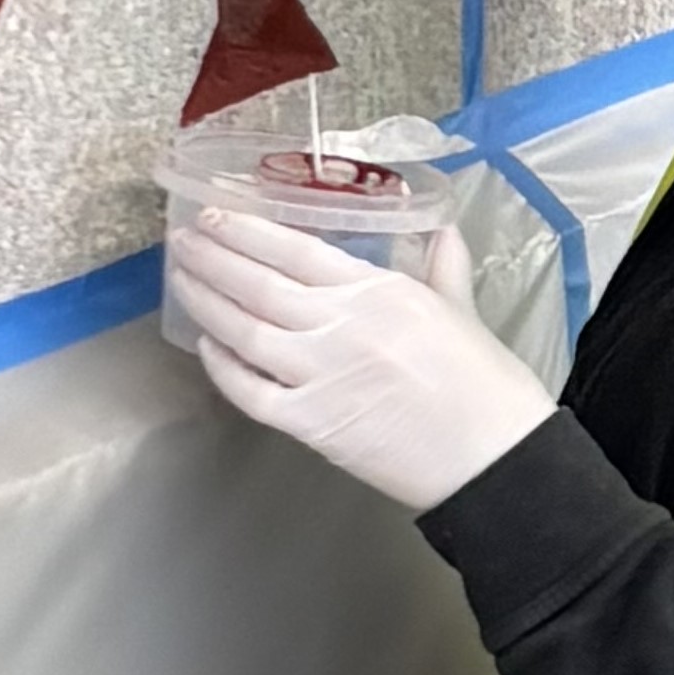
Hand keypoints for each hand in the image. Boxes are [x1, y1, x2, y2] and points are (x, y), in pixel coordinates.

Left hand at [167, 208, 554, 513]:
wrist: (492, 459)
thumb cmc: (486, 385)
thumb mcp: (463, 312)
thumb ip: (442, 267)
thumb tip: (441, 230)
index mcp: (378, 292)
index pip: (296, 250)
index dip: (247, 230)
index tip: (214, 215)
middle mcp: (340, 326)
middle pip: (258, 283)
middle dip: (212, 257)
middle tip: (180, 240)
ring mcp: (320, 375)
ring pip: (244, 330)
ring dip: (205, 302)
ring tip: (180, 279)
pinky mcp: (310, 424)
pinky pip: (250, 391)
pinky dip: (222, 368)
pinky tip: (206, 347)